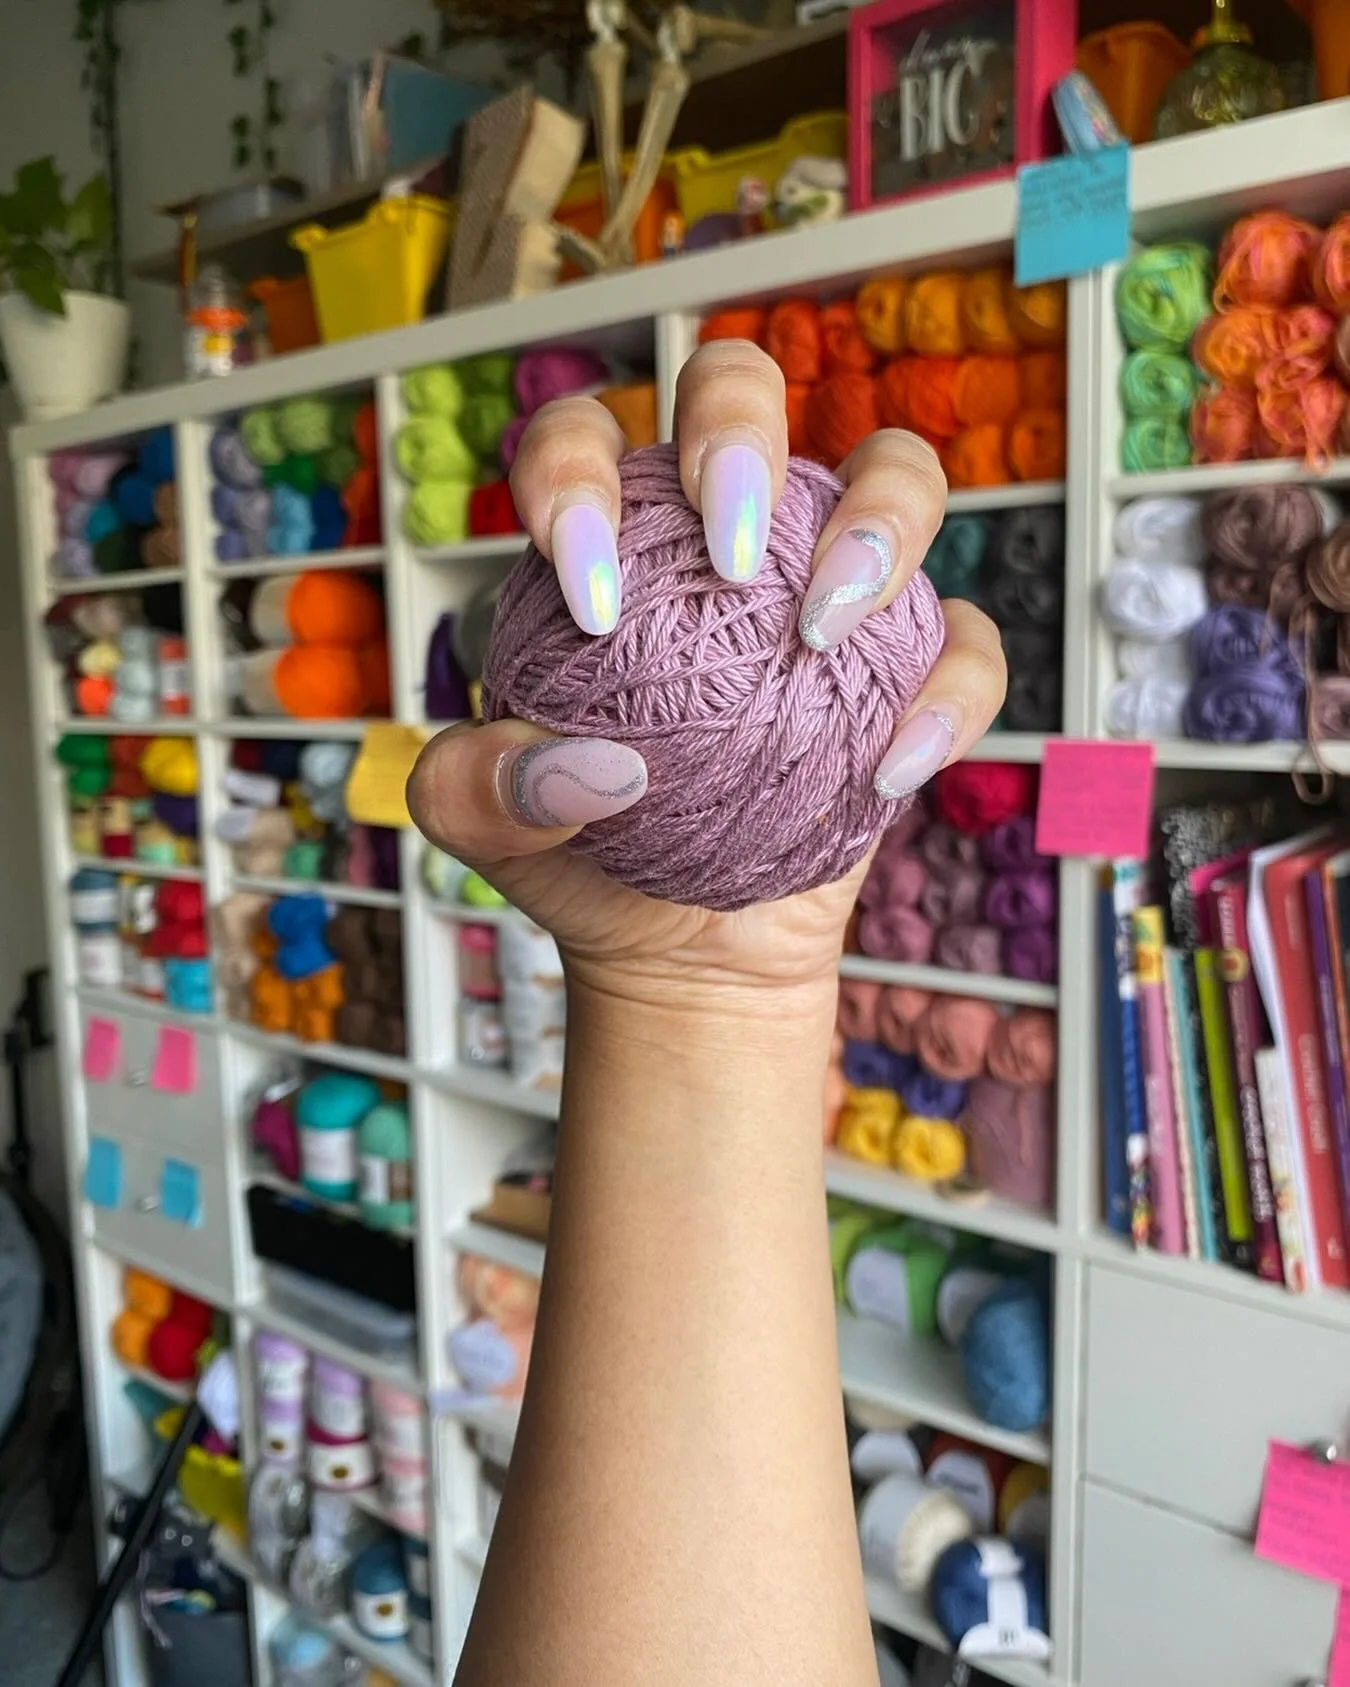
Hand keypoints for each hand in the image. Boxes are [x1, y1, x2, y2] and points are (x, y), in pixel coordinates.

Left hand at [408, 340, 1006, 1007]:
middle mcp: (726, 531)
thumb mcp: (485, 827)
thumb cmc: (580, 854)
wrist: (678, 944)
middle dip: (737, 432)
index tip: (590, 599)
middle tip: (729, 556)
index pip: (582, 440)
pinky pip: (965, 643)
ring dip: (879, 520)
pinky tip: (889, 771)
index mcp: (608, 538)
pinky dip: (947, 692)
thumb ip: (476, 789)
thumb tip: (589, 765)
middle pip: (742, 389)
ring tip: (825, 631)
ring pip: (896, 471)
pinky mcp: (912, 666)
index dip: (577, 475)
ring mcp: (829, 582)